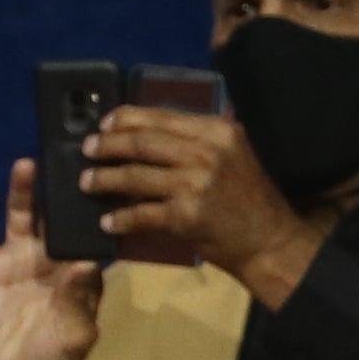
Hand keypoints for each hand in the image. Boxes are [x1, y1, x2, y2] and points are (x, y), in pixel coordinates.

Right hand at [0, 159, 102, 359]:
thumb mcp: (74, 339)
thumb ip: (78, 302)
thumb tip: (83, 263)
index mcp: (80, 280)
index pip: (91, 242)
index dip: (97, 217)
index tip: (105, 187)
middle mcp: (51, 264)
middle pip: (57, 222)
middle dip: (62, 194)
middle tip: (68, 161)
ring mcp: (17, 263)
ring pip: (22, 221)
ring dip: (23, 194)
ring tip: (26, 165)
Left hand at [83, 105, 324, 308]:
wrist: (272, 242)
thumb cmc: (249, 197)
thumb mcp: (233, 153)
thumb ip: (198, 135)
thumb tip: (150, 123)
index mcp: (216, 132)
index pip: (159, 116)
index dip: (125, 118)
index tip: (104, 124)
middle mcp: (206, 153)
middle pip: (140, 143)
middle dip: (106, 146)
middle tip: (87, 150)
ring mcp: (195, 184)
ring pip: (133, 176)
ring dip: (103, 180)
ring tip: (87, 183)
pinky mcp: (186, 216)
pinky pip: (141, 214)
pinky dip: (120, 219)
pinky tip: (107, 222)